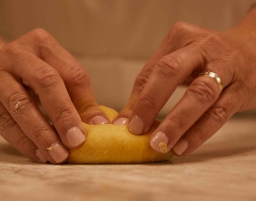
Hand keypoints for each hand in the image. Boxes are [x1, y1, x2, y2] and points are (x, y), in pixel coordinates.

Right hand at [0, 28, 108, 162]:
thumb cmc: (24, 76)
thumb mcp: (50, 75)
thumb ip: (75, 97)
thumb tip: (99, 124)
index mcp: (43, 45)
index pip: (72, 74)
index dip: (86, 103)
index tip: (97, 128)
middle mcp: (18, 54)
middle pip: (46, 82)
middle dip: (63, 114)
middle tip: (76, 141)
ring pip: (22, 104)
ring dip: (42, 133)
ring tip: (57, 154)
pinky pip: (4, 122)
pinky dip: (23, 141)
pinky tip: (38, 153)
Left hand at [114, 20, 255, 155]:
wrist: (255, 50)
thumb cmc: (209, 59)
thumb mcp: (182, 61)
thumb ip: (154, 85)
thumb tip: (127, 120)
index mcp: (181, 38)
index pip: (153, 69)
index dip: (139, 98)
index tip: (128, 123)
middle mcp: (202, 48)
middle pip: (171, 72)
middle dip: (151, 102)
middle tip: (138, 130)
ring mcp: (225, 67)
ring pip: (198, 95)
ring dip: (176, 123)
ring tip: (161, 143)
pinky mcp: (242, 89)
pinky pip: (218, 114)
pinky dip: (198, 132)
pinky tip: (183, 146)